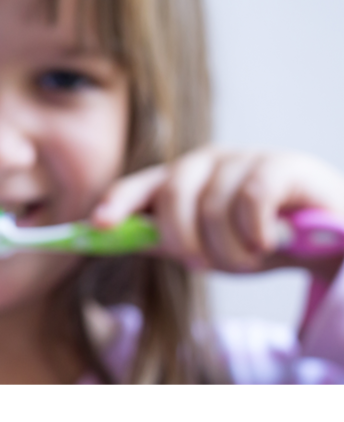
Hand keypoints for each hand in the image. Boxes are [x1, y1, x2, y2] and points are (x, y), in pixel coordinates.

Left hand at [92, 148, 343, 277]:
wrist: (325, 238)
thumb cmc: (258, 239)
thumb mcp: (207, 245)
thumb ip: (164, 240)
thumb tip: (110, 240)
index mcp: (182, 180)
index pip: (141, 186)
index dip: (118, 202)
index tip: (100, 225)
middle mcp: (207, 161)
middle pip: (173, 196)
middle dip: (185, 240)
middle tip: (204, 263)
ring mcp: (244, 158)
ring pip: (213, 206)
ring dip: (229, 248)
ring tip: (250, 258)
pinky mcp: (282, 164)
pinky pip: (251, 198)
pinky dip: (255, 230)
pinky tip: (267, 241)